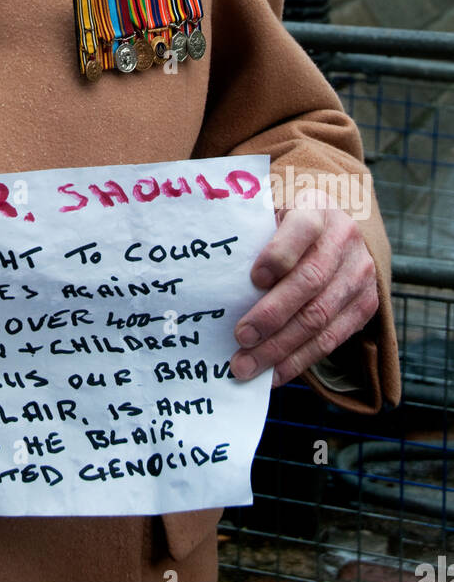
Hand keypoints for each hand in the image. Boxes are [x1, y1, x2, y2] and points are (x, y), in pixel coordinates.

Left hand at [230, 190, 378, 388]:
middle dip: (271, 316)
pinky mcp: (366, 305)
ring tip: (247, 366)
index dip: (279, 255)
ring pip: (319, 318)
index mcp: (316, 208)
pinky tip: (273, 373)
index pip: (302, 228)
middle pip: (309, 282)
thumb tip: (215, 274)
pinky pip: (332, 339)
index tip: (254, 279)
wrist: (340, 228)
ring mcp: (359, 274)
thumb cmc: (288, 224)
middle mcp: (344, 239)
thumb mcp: (273, 213)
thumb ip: (253, 235)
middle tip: (240, 338)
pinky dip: (299, 360)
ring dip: (280, 348)